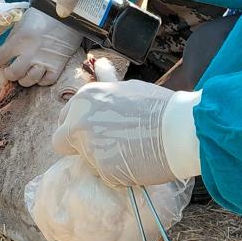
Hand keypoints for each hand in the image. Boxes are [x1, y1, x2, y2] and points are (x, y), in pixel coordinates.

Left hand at [0, 8, 83, 86]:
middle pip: (14, 74)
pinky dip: (41, 80)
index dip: (0, 59)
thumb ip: (12, 38)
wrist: (67, 14)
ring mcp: (44, 61)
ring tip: (24, 74)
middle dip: (9, 74)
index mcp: (19, 40)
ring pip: (29, 80)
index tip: (2, 59)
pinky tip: (39, 74)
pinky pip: (47, 81)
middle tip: (10, 71)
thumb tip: (3, 51)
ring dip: (24, 79)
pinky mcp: (58, 65)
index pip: (1, 58)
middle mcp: (30, 53)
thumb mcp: (22, 23)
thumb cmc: (42, 16)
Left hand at [52, 80, 200, 186]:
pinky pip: (105, 176)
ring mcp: (89, 146)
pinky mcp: (102, 169)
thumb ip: (105, 85)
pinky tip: (136, 163)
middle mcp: (80, 121)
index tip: (93, 132)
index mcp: (84, 99)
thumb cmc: (158, 106)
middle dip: (78, 146)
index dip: (77, 128)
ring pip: (86, 160)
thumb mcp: (125, 88)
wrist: (180, 128)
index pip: (63, 120)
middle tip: (105, 146)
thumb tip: (99, 64)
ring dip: (102, 160)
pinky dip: (117, 173)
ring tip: (130, 152)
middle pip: (61, 142)